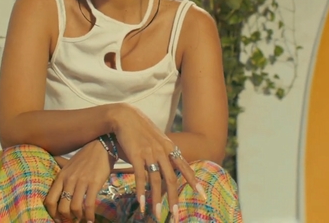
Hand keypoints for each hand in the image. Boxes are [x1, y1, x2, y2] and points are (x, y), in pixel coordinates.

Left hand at [44, 140, 113, 222]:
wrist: (101, 148)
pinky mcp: (94, 183)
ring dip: (78, 217)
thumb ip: (62, 177)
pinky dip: (89, 215)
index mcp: (61, 177)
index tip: (58, 219)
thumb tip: (53, 184)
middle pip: (62, 207)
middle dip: (66, 218)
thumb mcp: (68, 165)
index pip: (50, 200)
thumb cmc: (85, 157)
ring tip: (81, 219)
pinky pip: (89, 204)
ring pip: (75, 207)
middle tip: (71, 220)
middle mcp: (69, 180)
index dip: (52, 214)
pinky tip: (91, 219)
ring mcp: (81, 181)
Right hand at [113, 105, 202, 221]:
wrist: (125, 116)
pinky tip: (141, 203)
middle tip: (176, 216)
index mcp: (169, 148)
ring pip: (156, 180)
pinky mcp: (136, 154)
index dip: (193, 181)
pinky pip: (140, 176)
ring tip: (157, 215)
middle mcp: (162, 151)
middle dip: (174, 199)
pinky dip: (141, 191)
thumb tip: (171, 162)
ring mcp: (150, 153)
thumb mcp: (158, 139)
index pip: (185, 167)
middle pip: (171, 179)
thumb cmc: (141, 129)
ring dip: (156, 200)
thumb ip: (165, 151)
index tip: (203, 195)